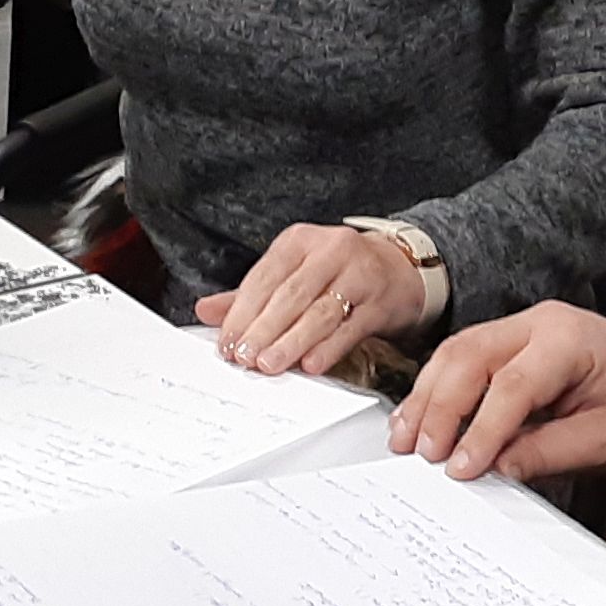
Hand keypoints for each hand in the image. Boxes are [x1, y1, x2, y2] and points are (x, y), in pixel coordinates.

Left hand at [198, 222, 428, 374]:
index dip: (242, 313)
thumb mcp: (293, 273)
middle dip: (263, 330)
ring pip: (319, 312)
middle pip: (290, 295)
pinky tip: (311, 364)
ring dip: (291, 342)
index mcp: (300, 241)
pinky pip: (351, 327)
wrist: (400, 268)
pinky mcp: (381, 301)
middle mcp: (330, 251)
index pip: (264, 278)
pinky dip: (329, 348)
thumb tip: (206, 311)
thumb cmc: (338, 272)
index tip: (227, 343)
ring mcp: (359, 274)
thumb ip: (250, 294)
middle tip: (244, 358)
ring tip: (270, 364)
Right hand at [389, 303, 605, 484]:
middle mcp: (539, 324)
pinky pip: (464, 359)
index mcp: (569, 340)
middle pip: (470, 357)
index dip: (481, 429)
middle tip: (421, 453)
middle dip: (440, 408)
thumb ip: (548, 452)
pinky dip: (439, 390)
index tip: (460, 468)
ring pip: (457, 353)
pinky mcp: (512, 344)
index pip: (513, 385)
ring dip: (428, 397)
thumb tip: (495, 468)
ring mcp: (522, 329)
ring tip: (406, 440)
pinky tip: (421, 420)